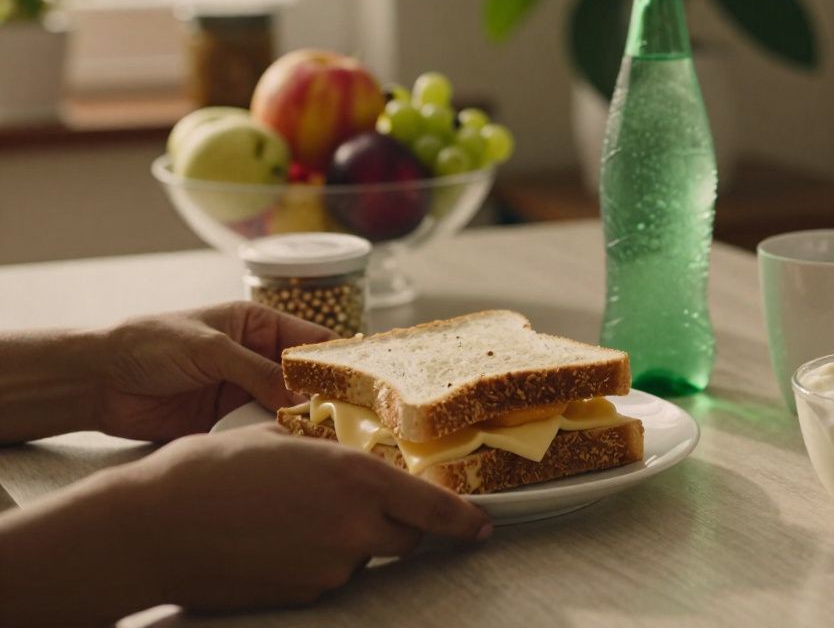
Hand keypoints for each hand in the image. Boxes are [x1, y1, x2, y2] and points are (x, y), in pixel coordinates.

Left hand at [99, 301, 336, 440]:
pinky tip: (291, 448)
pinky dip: (275, 438)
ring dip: (301, 421)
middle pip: (305, 378)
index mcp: (258, 324)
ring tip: (327, 438)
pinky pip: (260, 429)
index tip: (363, 382)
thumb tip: (302, 397)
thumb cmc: (151, 344)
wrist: (97, 381)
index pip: (312, 340)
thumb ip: (258, 372)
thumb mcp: (211, 350)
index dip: (338, 359)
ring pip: (286, 407)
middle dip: (325, 396)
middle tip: (352, 418)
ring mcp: (243, 390)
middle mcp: (257, 357)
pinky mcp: (226, 420)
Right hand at [129, 425, 492, 608]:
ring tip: (291, 516)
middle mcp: (353, 527)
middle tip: (357, 504)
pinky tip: (274, 539)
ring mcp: (329, 567)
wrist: (148, 530)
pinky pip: (327, 575)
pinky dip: (315, 559)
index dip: (463, 519)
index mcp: (354, 478)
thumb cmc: (205, 473)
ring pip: (362, 555)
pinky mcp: (303, 595)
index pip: (433, 506)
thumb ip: (324, 451)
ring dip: (348, 540)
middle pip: (407, 536)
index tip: (482, 525)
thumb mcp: (276, 441)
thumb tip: (337, 451)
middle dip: (395, 522)